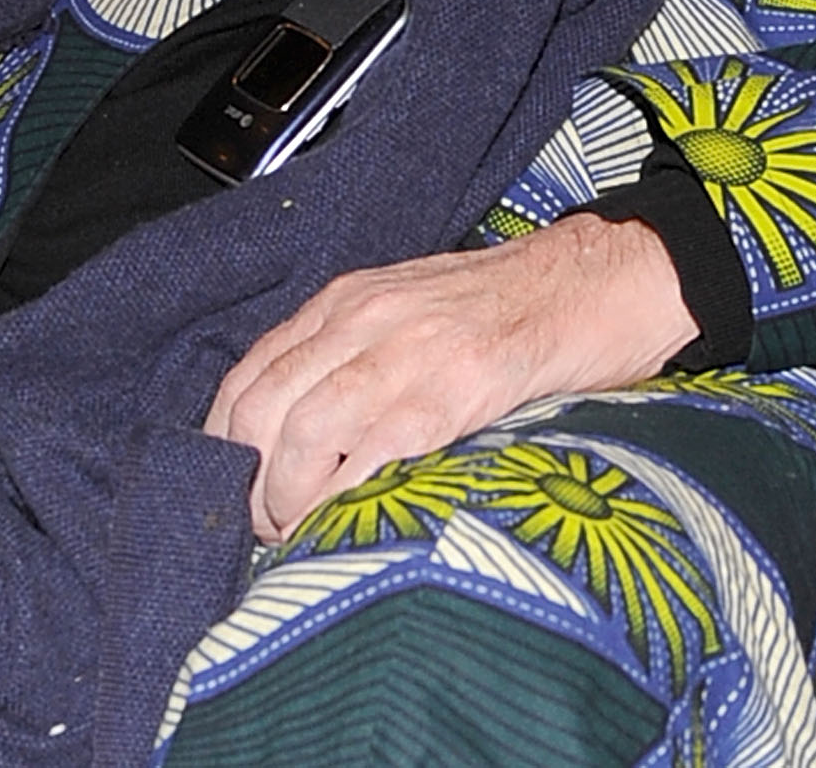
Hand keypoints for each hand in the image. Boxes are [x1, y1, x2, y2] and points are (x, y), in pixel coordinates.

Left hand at [203, 214, 695, 541]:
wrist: (588, 283)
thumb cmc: (502, 305)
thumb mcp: (406, 307)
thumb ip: (350, 349)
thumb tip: (298, 421)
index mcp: (344, 300)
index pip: (248, 373)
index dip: (227, 442)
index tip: (235, 485)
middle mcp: (358, 321)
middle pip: (257, 410)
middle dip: (247, 482)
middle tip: (264, 523)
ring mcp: (400, 357)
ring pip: (298, 438)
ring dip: (285, 501)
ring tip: (299, 532)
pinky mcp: (445, 397)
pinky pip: (366, 462)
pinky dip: (341, 504)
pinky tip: (346, 528)